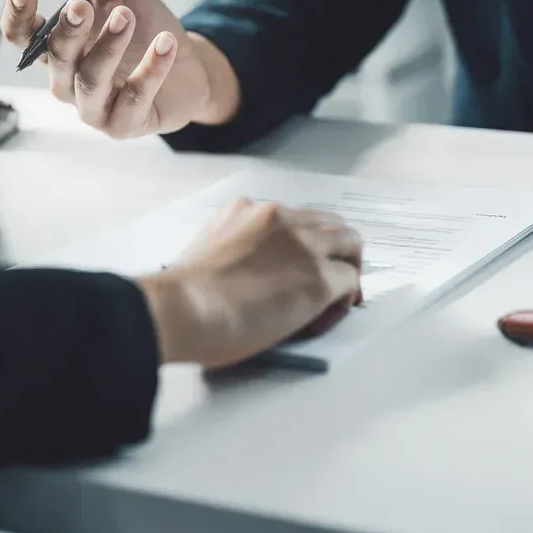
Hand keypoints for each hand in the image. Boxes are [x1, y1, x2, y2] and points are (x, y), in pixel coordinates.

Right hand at [0, 0, 240, 136]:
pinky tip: (166, 43)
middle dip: (67, 31)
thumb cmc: (142, 30)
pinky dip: (150, 71)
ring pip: (90, 82)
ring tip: (126, 16)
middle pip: (56, 59)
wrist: (188, 68)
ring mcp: (95, 108)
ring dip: (107, 49)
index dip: (19, 18)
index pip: (24, 38)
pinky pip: (134, 100)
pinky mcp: (127, 124)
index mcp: (57, 49)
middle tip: (81, 5)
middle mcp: (68, 82)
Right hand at [135, 199, 363, 368]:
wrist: (183, 308)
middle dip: (334, 251)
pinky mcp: (319, 279)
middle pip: (329, 224)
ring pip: (350, 243)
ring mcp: (304, 246)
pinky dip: (341, 302)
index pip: (294, 218)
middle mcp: (281, 218)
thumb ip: (233, 248)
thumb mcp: (205, 249)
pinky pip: (349, 283)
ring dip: (346, 269)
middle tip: (330, 281)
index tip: (300, 266)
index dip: (304, 244)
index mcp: (249, 211)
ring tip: (334, 300)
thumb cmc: (182, 294)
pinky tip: (321, 320)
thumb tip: (246, 273)